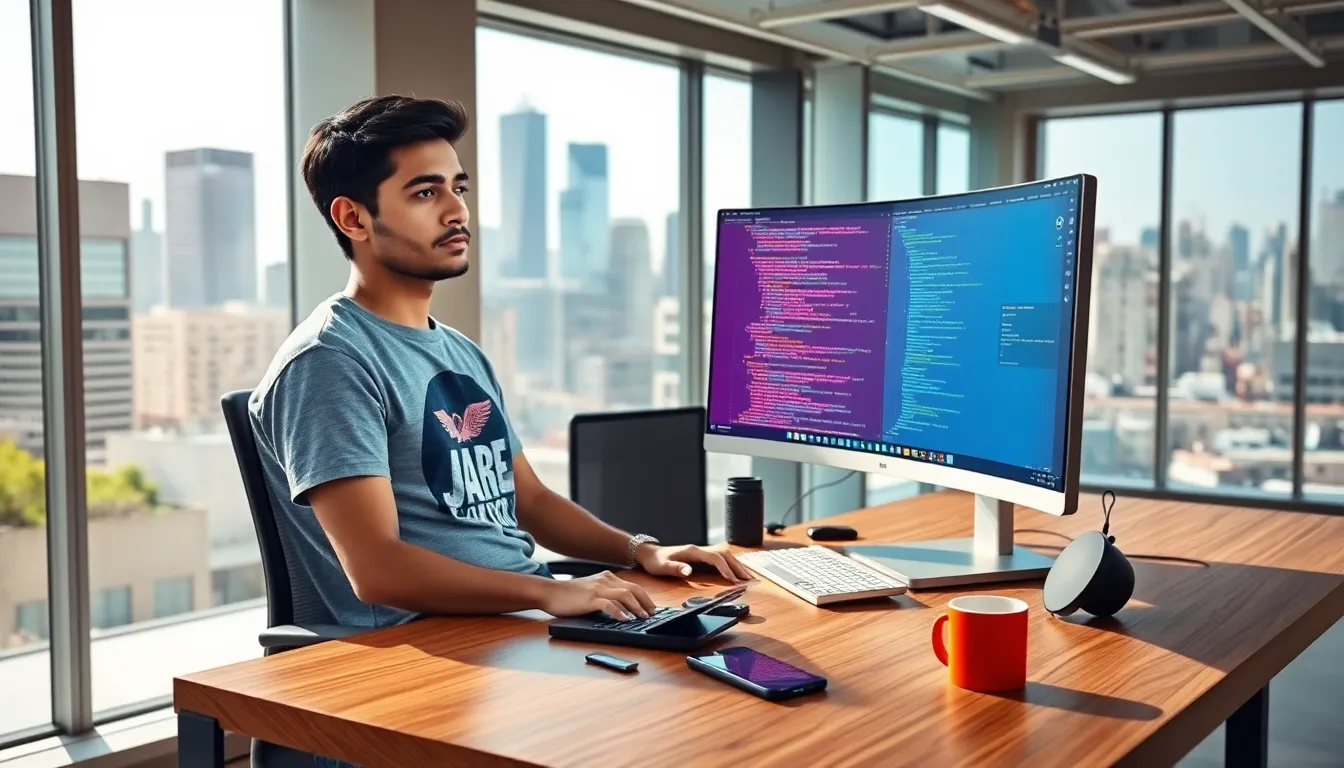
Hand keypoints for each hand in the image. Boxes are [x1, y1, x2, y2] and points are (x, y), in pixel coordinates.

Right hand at [537, 571, 655, 620]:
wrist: (549, 592)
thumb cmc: (569, 595)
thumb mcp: (591, 590)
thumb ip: (606, 595)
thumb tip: (622, 608)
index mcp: (607, 578)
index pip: (632, 586)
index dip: (645, 597)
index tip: (651, 608)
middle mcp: (605, 580)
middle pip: (633, 589)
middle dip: (646, 603)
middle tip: (652, 615)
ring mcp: (598, 589)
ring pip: (625, 595)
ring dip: (637, 607)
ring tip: (643, 618)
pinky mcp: (590, 599)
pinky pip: (609, 604)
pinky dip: (619, 612)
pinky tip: (625, 620)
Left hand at [634, 544, 752, 582]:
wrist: (650, 553)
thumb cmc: (655, 561)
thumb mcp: (662, 567)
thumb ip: (675, 568)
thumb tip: (688, 570)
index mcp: (692, 551)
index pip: (714, 557)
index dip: (725, 568)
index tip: (732, 579)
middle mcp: (700, 549)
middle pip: (724, 555)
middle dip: (737, 567)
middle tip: (748, 580)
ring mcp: (702, 552)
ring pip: (725, 555)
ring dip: (737, 566)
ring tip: (748, 578)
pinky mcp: (702, 557)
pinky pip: (721, 559)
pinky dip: (731, 566)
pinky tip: (737, 574)